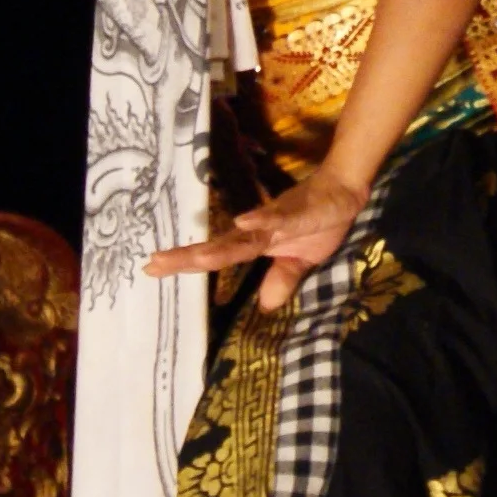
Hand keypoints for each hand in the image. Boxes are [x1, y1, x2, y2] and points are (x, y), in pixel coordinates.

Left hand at [148, 169, 363, 312]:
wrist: (344, 190)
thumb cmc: (320, 221)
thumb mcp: (304, 259)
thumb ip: (283, 278)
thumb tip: (266, 306)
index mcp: (257, 244)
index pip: (217, 256)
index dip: (185, 262)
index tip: (152, 268)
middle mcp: (258, 232)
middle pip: (219, 249)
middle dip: (187, 257)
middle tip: (153, 264)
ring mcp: (276, 221)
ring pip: (242, 238)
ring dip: (218, 248)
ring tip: (193, 258)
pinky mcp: (297, 212)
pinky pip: (277, 219)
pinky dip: (261, 220)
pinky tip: (243, 222)